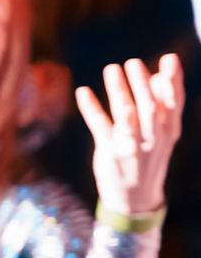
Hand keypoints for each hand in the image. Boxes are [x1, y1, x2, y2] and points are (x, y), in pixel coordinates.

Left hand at [76, 54, 184, 215]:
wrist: (135, 199)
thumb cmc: (147, 157)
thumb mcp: (161, 135)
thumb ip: (162, 107)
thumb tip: (158, 75)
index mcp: (169, 131)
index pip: (175, 103)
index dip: (173, 80)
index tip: (168, 58)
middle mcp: (153, 139)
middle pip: (150, 108)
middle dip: (142, 85)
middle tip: (133, 62)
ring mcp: (131, 147)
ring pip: (126, 116)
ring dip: (119, 92)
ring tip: (112, 69)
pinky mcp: (110, 153)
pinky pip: (100, 127)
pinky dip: (91, 109)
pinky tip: (82, 92)